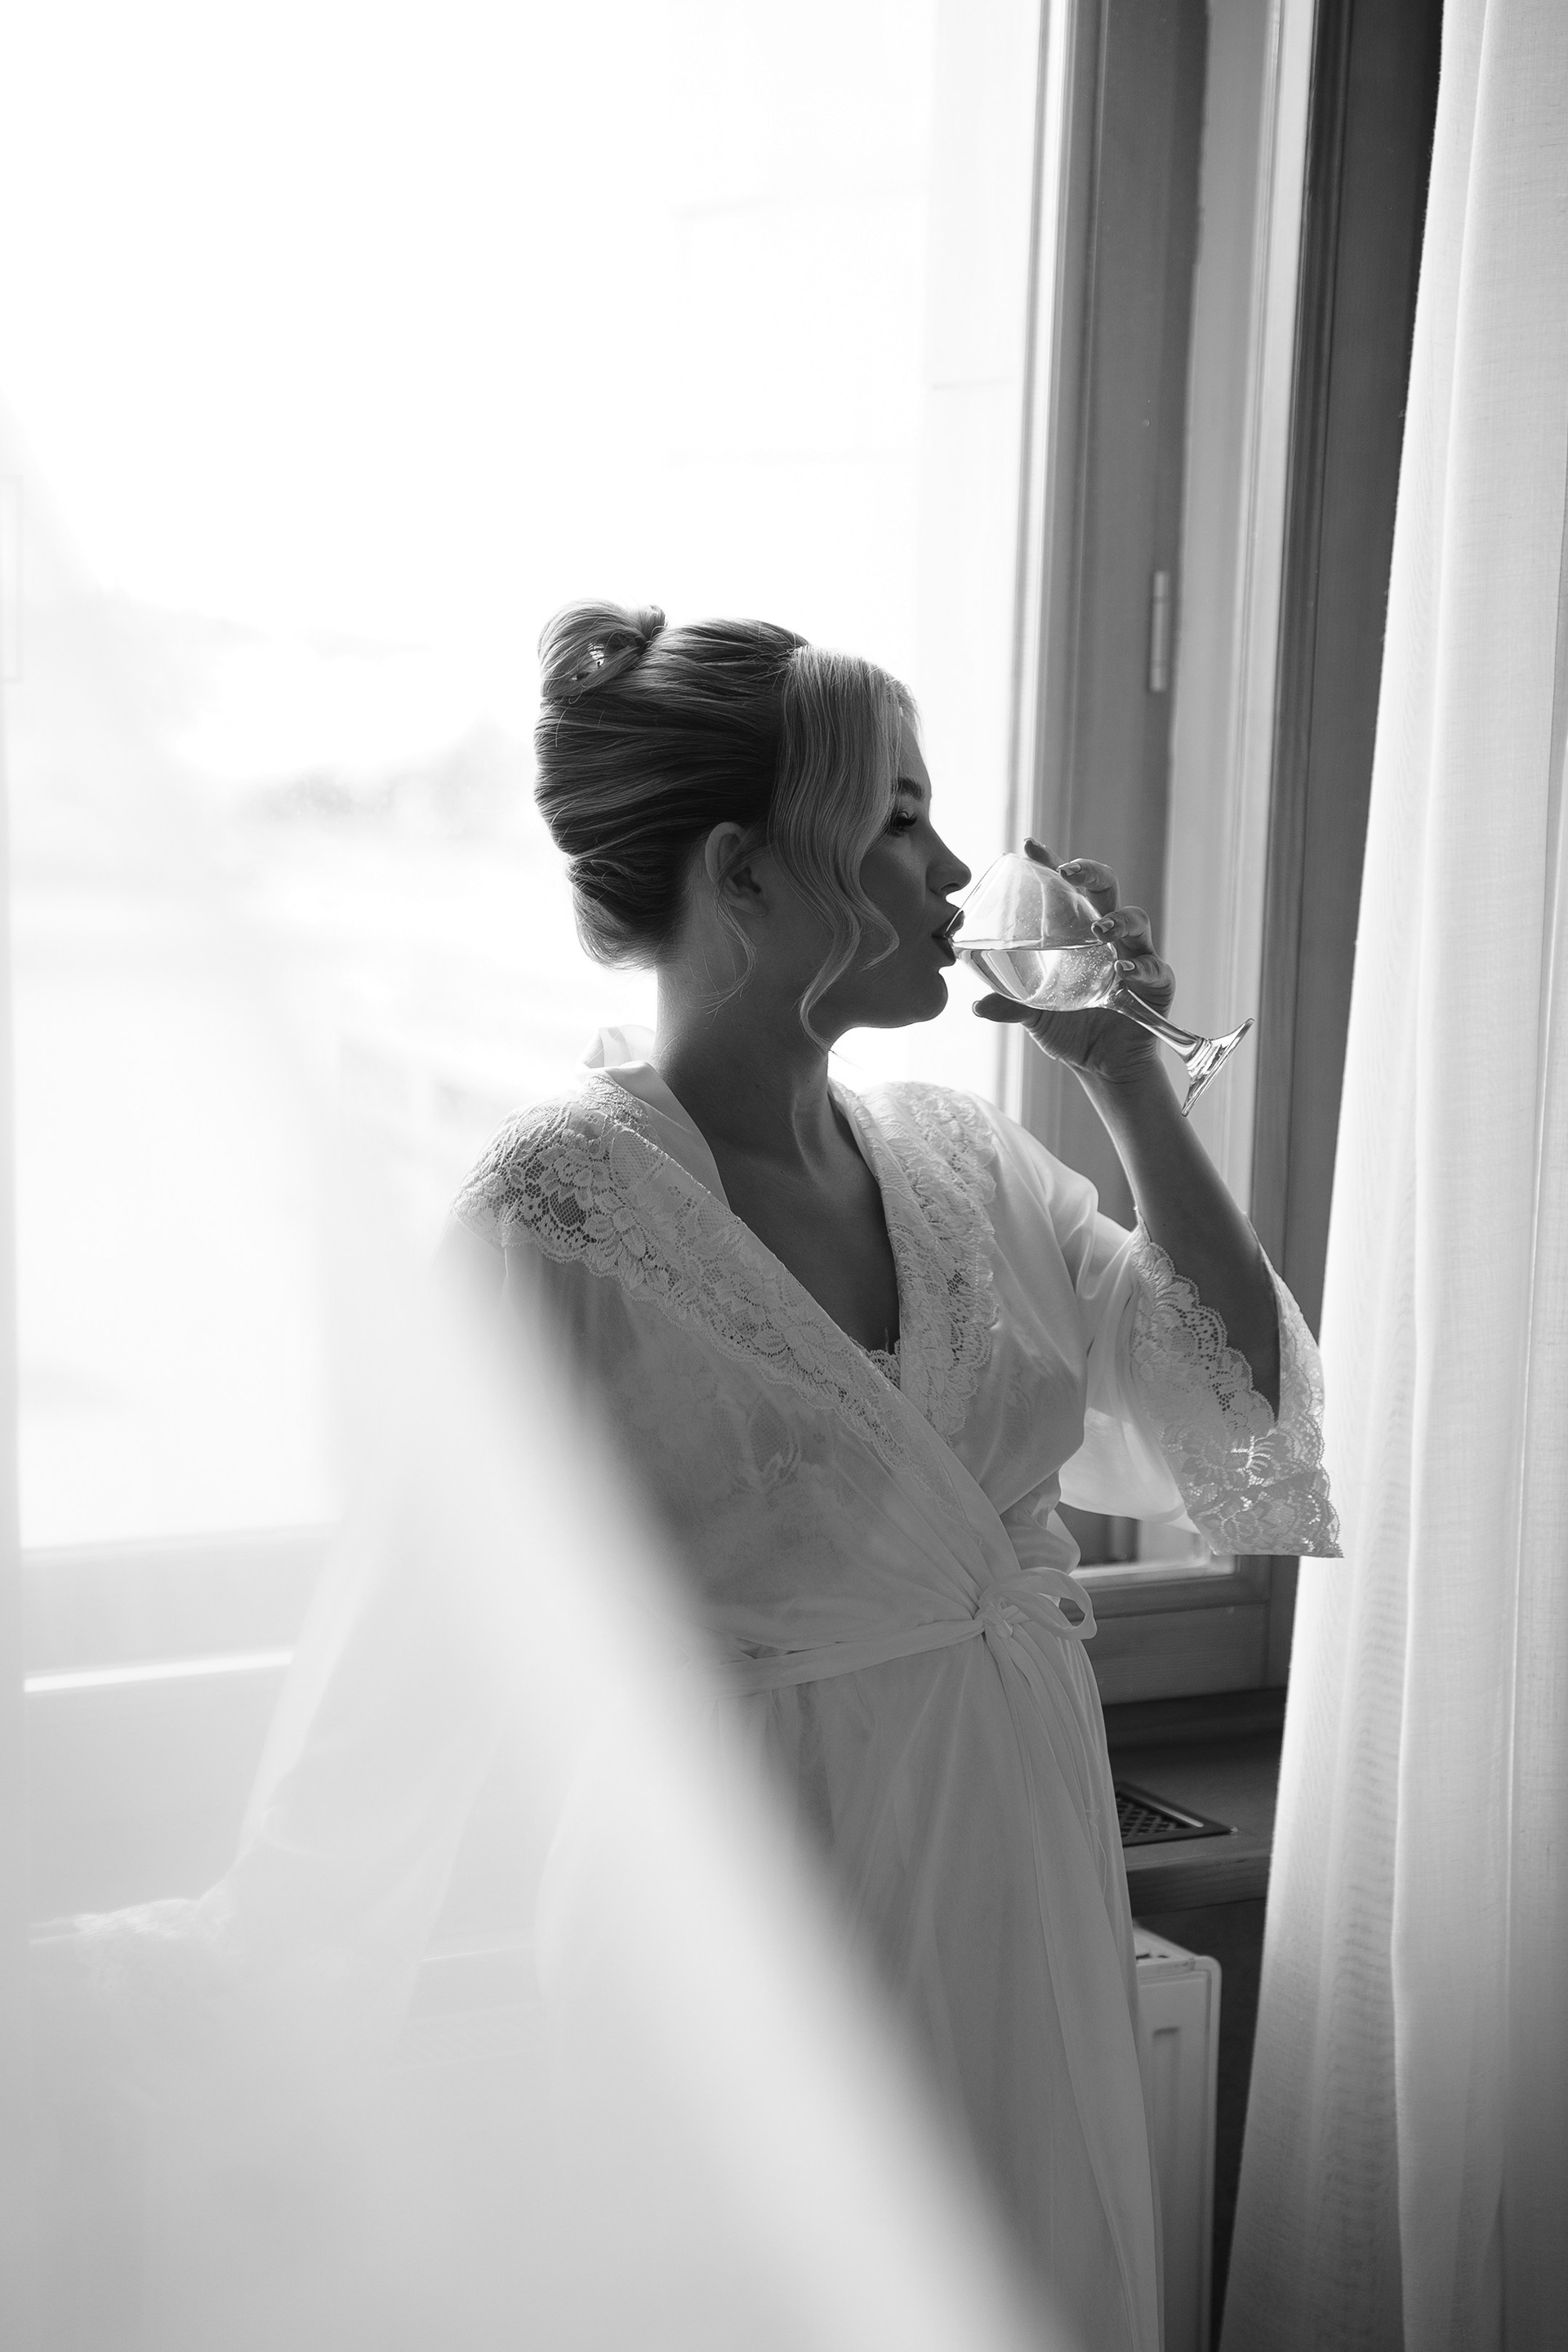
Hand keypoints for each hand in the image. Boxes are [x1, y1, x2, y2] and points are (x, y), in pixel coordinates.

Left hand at [972, 840, 1173, 1088]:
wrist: (1101, 1066)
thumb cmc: (1068, 1029)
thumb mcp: (1033, 1016)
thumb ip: (1010, 1005)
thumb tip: (976, 1006)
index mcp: (1075, 933)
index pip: (1064, 890)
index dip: (1049, 864)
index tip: (1030, 846)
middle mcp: (1106, 936)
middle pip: (1105, 889)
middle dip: (1090, 873)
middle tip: (1070, 873)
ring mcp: (1135, 955)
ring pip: (1135, 920)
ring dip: (1117, 920)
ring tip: (1098, 931)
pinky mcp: (1156, 981)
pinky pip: (1153, 967)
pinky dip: (1139, 967)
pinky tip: (1123, 973)